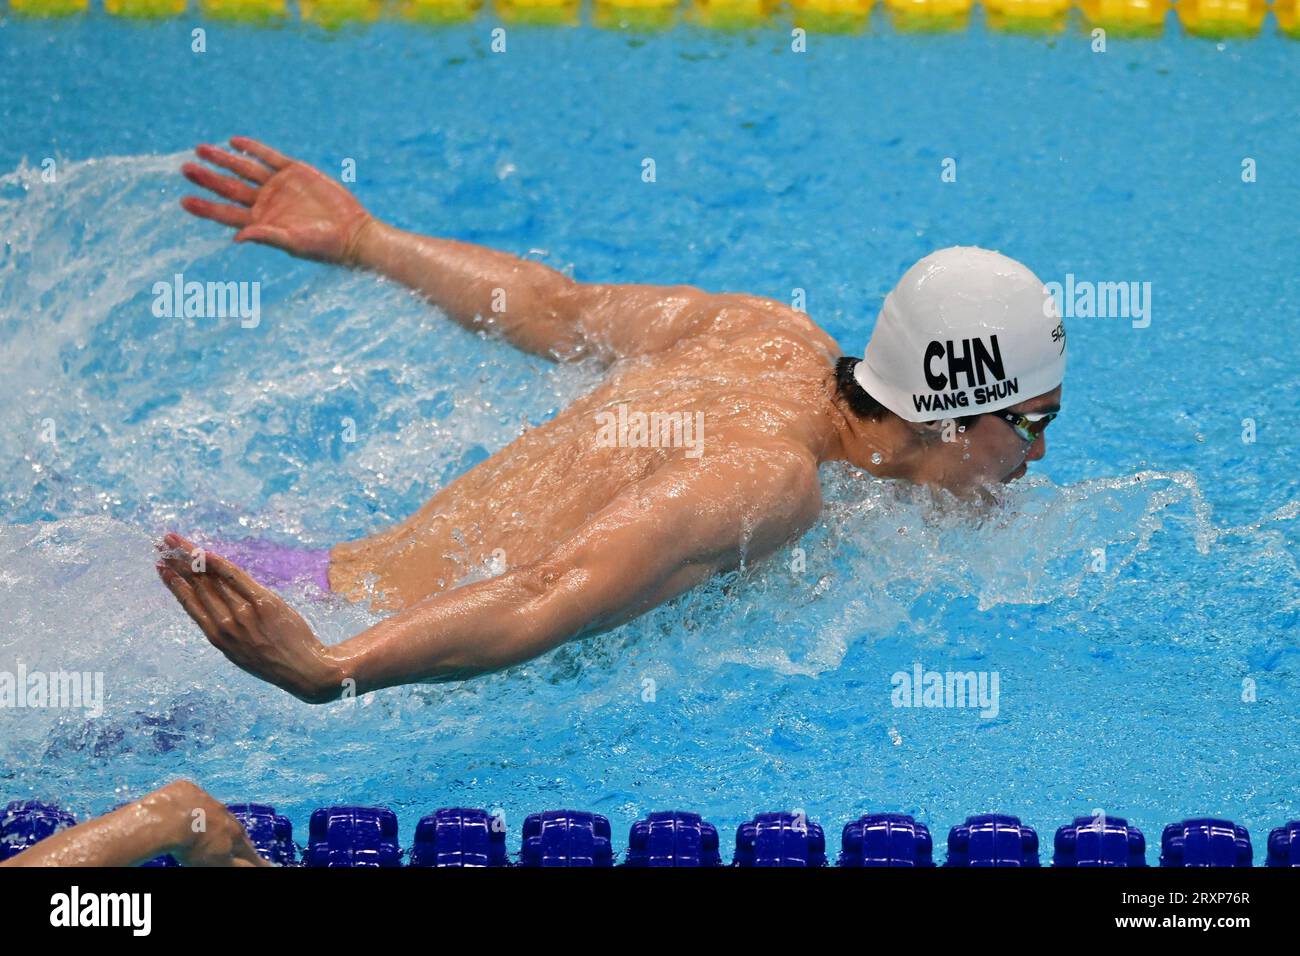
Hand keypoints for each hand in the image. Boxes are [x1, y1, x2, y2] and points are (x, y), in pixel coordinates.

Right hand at [156, 532, 342, 702]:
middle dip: (178, 563)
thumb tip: (219, 604)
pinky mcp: (263, 603)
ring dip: (191, 557)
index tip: (161, 568)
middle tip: (163, 545)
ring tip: (175, 541)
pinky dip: (218, 563)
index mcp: (217, 637)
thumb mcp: (240, 651)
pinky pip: (235, 577)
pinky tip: (204, 552)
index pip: (189, 603)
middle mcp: (225, 624)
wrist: (304, 670)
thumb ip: (228, 629)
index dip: (174, 584)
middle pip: (197, 586)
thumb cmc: (274, 661)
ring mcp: (243, 613)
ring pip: (211, 579)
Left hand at [157, 781, 269, 867]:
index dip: (257, 860)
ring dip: (218, 820)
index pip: (249, 851)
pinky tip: (187, 810)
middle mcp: (225, 814)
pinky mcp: (187, 789)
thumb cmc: (192, 847)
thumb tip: (265, 867)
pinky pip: (194, 797)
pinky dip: (194, 805)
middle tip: (238, 846)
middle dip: (239, 839)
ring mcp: (206, 799)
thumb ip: (239, 866)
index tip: (265, 865)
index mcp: (234, 834)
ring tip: (212, 829)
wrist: (164, 819)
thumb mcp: (218, 863)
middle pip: (236, 829)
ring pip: (217, 812)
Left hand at [181, 136, 374, 264]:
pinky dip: (253, 149)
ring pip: (244, 169)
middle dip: (208, 179)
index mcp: (260, 222)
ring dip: (223, 159)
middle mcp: (265, 203)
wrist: (352, 232)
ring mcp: (279, 186)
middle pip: (229, 188)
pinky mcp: (295, 171)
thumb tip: (236, 238)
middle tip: (185, 169)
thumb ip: (266, 236)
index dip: (205, 207)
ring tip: (201, 149)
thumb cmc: (323, 246)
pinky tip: (235, 141)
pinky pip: (269, 156)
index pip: (226, 213)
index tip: (185, 200)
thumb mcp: (293, 243)